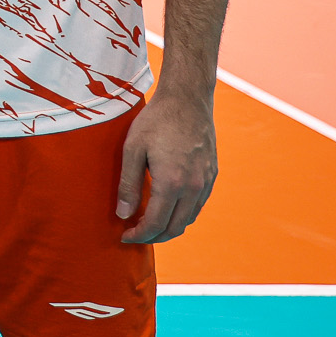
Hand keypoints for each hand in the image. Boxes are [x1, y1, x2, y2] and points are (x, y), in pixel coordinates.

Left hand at [118, 91, 217, 242]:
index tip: (125, 236)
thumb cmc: (156, 121)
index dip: (139, 234)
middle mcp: (194, 187)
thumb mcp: (132, 149)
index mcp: (172, 182)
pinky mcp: (212, 175)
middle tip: (135, 235)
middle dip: (154, 236)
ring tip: (149, 224)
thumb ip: (128, 184)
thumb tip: (124, 214)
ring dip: (169, 227)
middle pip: (175, 227)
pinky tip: (167, 208)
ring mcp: (206, 182)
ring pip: (189, 219)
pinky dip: (182, 214)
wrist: (188, 100)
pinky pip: (198, 205)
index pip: (156, 223)